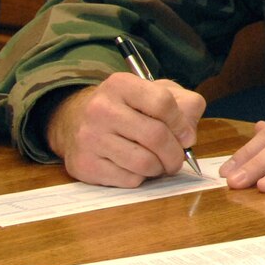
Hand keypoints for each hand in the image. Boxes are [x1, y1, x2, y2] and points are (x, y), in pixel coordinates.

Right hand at [46, 73, 205, 186]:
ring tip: (158, 163)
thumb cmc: (127, 109)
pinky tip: (136, 168)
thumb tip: (188, 135)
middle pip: (156, 136)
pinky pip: (129, 179)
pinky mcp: (85, 165)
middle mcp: (100, 108)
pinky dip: (141, 178)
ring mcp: (89, 138)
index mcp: (120, 85)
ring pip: (144, 162)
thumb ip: (185, 105)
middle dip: (175, 153)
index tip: (186, 135)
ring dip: (159, 168)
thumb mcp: (157, 93)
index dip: (181, 123)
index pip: (163, 103)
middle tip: (177, 158)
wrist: (76, 123)